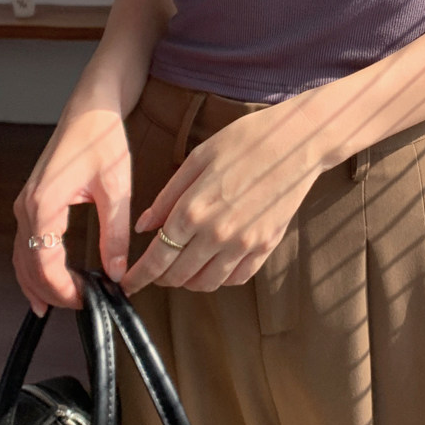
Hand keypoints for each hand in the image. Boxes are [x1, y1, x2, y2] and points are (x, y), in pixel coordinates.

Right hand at [13, 107, 131, 315]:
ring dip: (39, 283)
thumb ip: (114, 234)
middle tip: (81, 308)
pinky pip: (26, 242)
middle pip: (27, 266)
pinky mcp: (33, 200)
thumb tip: (118, 272)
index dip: (63, 290)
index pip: (43, 265)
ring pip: (22, 256)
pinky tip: (52, 279)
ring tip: (64, 303)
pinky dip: (36, 265)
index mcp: (44, 204)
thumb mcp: (116, 188)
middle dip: (50, 292)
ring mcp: (26, 202)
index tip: (88, 301)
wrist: (91, 106)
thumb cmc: (102, 138)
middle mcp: (27, 205)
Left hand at [120, 98, 333, 295]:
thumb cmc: (245, 141)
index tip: (128, 282)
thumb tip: (144, 227)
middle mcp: (217, 234)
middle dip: (159, 279)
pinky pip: (237, 278)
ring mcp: (244, 244)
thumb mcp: (198, 159)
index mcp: (193, 209)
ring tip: (182, 268)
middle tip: (153, 273)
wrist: (296, 142)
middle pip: (178, 275)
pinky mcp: (266, 246)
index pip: (157, 256)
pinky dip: (220, 278)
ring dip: (188, 282)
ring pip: (206, 283)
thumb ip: (168, 196)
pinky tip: (213, 264)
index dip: (139, 275)